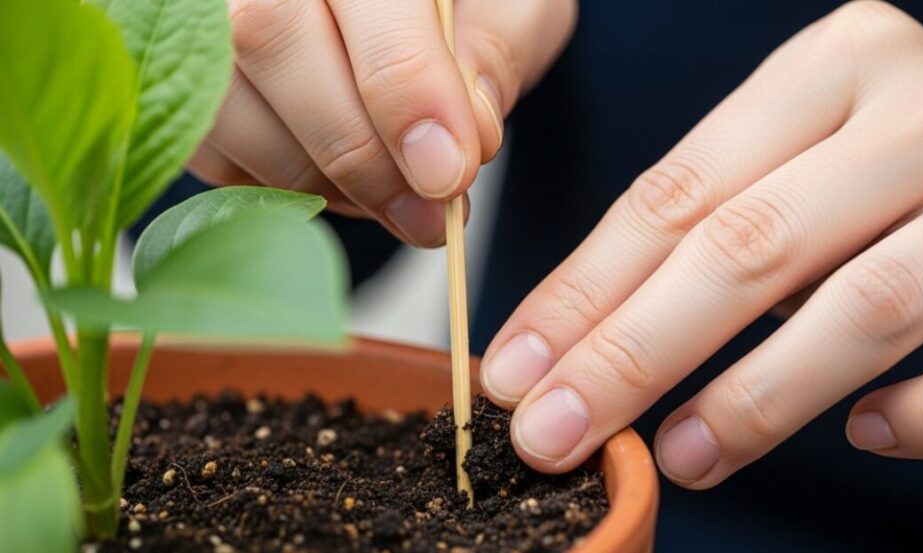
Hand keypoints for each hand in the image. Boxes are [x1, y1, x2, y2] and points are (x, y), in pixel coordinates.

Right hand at [188, 0, 575, 245]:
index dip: (404, 93)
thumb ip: (491, 58)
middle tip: (429, 215)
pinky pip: (211, 145)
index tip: (448, 174)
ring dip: (318, 179)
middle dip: (359, 152)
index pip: (364, 0)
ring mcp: (206, 12)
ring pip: (224, 99)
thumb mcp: (512, 8)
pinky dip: (281, 187)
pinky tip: (345, 187)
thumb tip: (452, 143)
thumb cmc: (471, 2)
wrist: (413, 12)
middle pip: (270, 39)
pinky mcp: (192, 76)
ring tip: (396, 205)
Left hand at [480, 1, 922, 487]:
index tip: (517, 367)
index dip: (584, 290)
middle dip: (634, 353)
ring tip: (680, 455)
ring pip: (863, 308)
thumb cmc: (894, 178)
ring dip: (753, 399)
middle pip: (750, 246)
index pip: (678, 191)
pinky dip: (922, 418)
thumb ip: (707, 227)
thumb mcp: (796, 164)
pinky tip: (865, 431)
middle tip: (555, 431)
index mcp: (837, 64)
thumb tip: (570, 346)